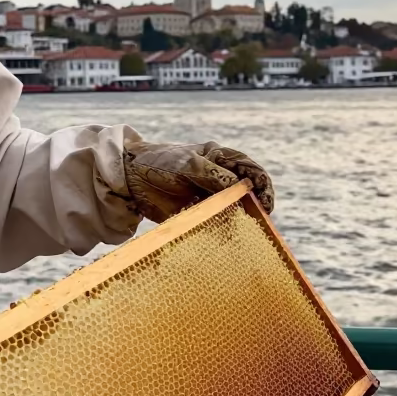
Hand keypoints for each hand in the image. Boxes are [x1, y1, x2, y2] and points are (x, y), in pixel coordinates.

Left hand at [123, 139, 273, 222]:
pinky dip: (221, 230)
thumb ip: (214, 174)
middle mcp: (220, 177)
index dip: (263, 186)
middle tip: (260, 222)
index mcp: (221, 158)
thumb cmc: (161, 161)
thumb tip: (241, 186)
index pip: (251, 170)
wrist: (130, 177)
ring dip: (239, 220)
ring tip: (243, 232)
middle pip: (247, 192)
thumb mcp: (189, 164)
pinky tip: (222, 236)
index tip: (266, 204)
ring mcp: (209, 196)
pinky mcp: (197, 213)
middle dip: (256, 206)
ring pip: (233, 210)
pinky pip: (215, 222)